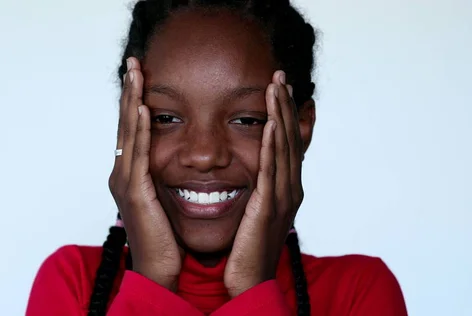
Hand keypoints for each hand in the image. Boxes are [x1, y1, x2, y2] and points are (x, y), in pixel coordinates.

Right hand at [108, 57, 183, 290]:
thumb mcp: (168, 199)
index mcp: (133, 174)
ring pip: (129, 134)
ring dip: (132, 101)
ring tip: (135, 74)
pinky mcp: (134, 193)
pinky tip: (143, 109)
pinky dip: (140, 131)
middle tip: (134, 63)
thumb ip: (169, 176)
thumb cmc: (168, 238)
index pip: (134, 129)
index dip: (136, 100)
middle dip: (130, 92)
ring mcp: (126, 183)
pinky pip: (138, 155)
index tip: (142, 75)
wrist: (160, 270)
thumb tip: (186, 161)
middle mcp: (124, 174)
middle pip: (127, 124)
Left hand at [224, 70, 303, 297]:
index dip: (286, 114)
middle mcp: (290, 189)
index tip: (280, 88)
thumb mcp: (255, 209)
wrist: (249, 280)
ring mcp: (282, 198)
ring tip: (276, 88)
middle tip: (280, 76)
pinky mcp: (269, 207)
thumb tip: (252, 169)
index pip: (288, 143)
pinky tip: (271, 124)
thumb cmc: (247, 247)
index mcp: (286, 188)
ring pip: (284, 149)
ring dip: (281, 116)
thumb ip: (257, 186)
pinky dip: (274, 146)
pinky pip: (272, 171)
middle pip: (291, 139)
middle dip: (285, 106)